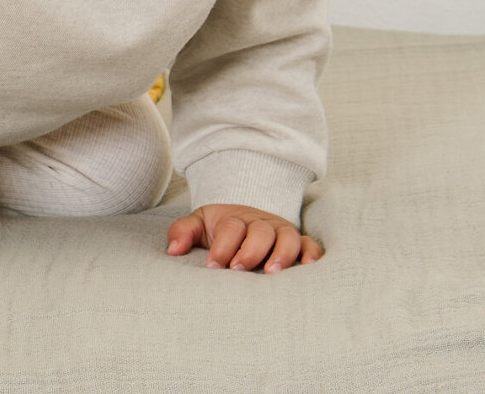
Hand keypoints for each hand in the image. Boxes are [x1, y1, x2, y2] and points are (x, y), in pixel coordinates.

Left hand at [166, 204, 321, 272]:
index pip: (231, 228)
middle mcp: (261, 224)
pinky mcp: (299, 241)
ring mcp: (281, 232)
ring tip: (272, 273)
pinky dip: (312, 254)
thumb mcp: (199, 223)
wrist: (245, 213)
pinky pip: (311, 245)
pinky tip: (309, 267)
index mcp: (235, 219)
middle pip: (260, 232)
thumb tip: (172, 250)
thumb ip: (183, 232)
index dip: (222, 247)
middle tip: (238, 269)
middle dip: (249, 250)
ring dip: (282, 254)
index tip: (212, 266)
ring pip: (288, 238)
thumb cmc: (221, 228)